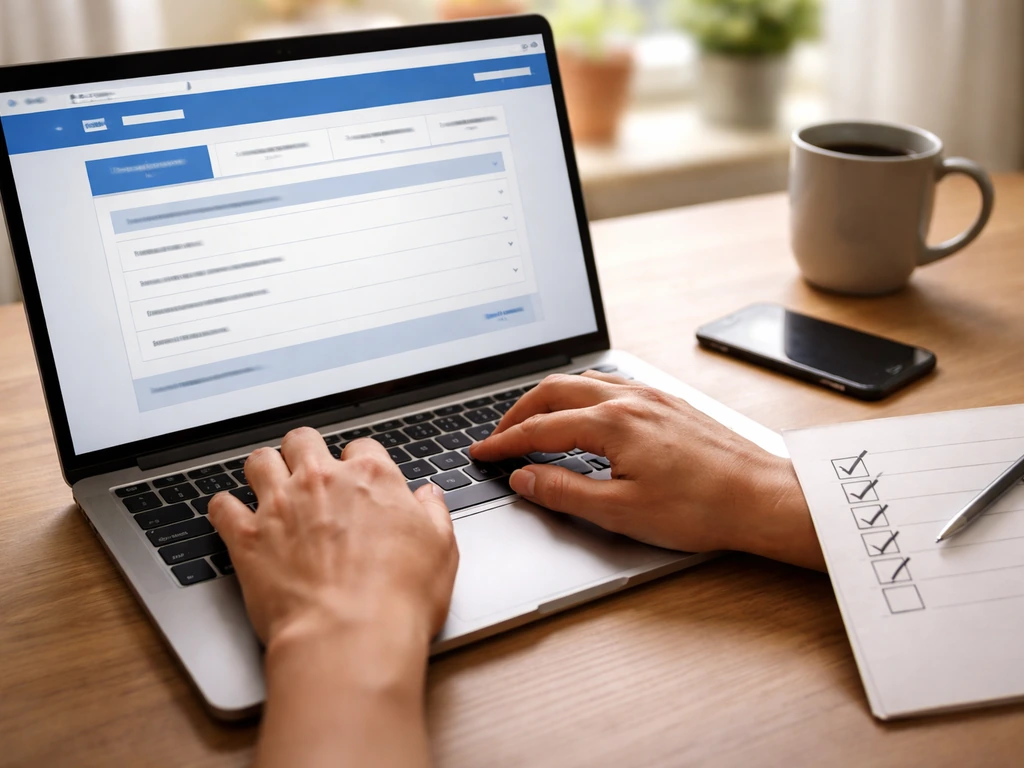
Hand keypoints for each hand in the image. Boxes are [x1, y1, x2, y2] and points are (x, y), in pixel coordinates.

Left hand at [208, 428, 458, 767]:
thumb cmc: (399, 597)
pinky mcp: (247, 537)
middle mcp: (322, 480)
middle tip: (310, 474)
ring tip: (269, 485)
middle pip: (304, 440)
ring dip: (264, 470)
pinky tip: (231, 517)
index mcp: (372, 477)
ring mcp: (280, 505)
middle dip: (306, 452)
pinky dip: (224, 509)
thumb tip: (428, 497)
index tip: (360, 481)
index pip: (362, 448)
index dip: (360, 464)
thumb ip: (432, 514)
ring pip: (260, 461)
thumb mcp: (440, 550)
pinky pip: (221, 506)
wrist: (350, 636)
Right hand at [470, 372, 822, 569]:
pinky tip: (585, 412)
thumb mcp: (621, 512)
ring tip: (533, 420)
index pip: (540, 429)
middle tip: (499, 436)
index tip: (482, 453)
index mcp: (612, 423)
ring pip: (583, 381)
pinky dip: (581, 394)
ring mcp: (652, 396)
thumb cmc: (701, 508)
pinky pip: (612, 384)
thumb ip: (565, 492)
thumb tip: (525, 479)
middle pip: (554, 392)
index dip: (505, 443)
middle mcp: (629, 399)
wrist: (763, 498)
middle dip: (518, 412)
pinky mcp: (669, 403)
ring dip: (549, 398)